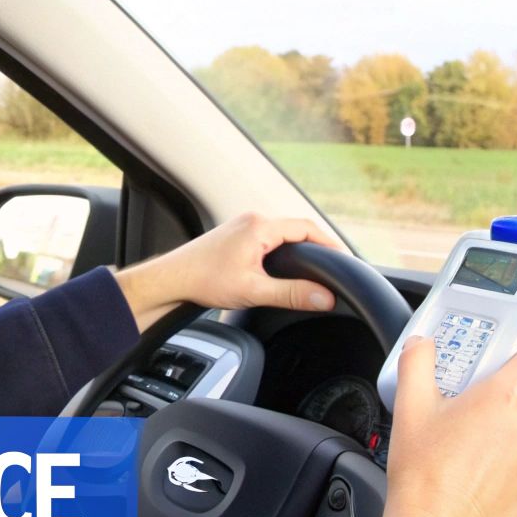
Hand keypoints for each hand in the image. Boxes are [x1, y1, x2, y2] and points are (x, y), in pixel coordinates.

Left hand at [112, 213, 340, 329]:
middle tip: (336, 265)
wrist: (171, 280)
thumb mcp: (254, 291)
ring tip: (316, 265)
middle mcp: (253, 219)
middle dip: (318, 245)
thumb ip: (292, 294)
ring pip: (282, 233)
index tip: (345, 259)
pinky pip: (268, 236)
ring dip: (299, 246)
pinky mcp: (235, 234)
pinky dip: (283, 248)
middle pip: (296, 228)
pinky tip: (286, 265)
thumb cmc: (204, 281)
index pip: (307, 228)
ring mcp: (243, 225)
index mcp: (260, 226)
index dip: (330, 244)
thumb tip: (324, 298)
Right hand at [368, 336, 516, 516]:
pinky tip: (482, 475)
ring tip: (474, 450)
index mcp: (510, 394)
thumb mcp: (410, 405)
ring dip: (511, 436)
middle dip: (507, 402)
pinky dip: (513, 468)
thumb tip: (421, 346)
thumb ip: (418, 362)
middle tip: (474, 414)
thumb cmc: (426, 472)